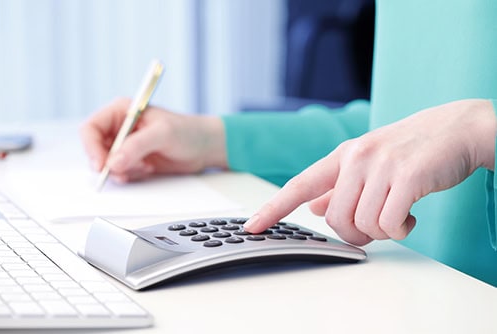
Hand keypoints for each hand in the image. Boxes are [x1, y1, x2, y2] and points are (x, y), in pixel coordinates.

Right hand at [80, 97, 226, 182]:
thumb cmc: (187, 131)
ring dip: (122, 171)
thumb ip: (137, 146)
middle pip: (95, 149)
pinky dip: (130, 175)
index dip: (91, 147)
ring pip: (107, 164)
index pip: (91, 128)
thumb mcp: (163, 134)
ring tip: (144, 167)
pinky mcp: (134, 161)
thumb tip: (113, 162)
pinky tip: (148, 170)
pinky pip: (120, 173)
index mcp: (122, 111)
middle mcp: (120, 128)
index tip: (101, 164)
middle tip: (122, 173)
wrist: (204, 147)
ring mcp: (126, 146)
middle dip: (107, 163)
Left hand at [244, 99, 496, 245]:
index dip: (274, 208)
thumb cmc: (408, 150)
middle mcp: (357, 158)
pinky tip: (409, 216)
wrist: (455, 128)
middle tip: (375, 226)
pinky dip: (399, 229)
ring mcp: (381, 165)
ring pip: (364, 224)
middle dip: (355, 233)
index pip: (300, 185)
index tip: (253, 226)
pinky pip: (390, 223)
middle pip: (336, 219)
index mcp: (343, 156)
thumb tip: (314, 208)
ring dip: (382, 231)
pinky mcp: (408, 176)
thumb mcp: (367, 163)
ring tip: (397, 214)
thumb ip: (338, 187)